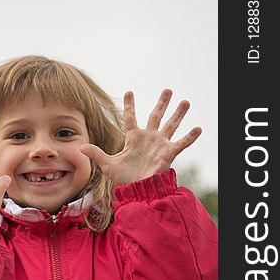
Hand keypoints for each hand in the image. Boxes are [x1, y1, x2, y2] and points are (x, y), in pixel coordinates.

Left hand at [80, 89, 201, 184]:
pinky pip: (181, 143)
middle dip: (162, 103)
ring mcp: (159, 145)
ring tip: (186, 101)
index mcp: (133, 139)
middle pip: (156, 116)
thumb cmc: (123, 179)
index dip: (130, 105)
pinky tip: (199, 128)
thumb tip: (80, 146)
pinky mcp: (168, 154)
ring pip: (171, 125)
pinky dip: (190, 137)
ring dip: (178, 114)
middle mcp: (148, 138)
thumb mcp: (108, 165)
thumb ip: (96, 153)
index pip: (131, 118)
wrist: (137, 190)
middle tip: (168, 89)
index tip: (130, 92)